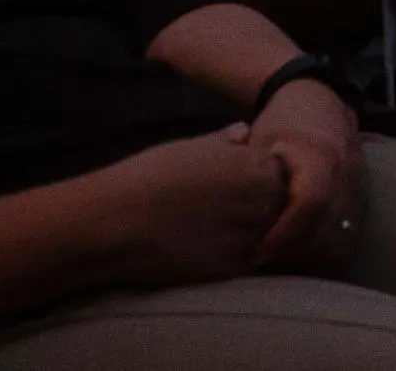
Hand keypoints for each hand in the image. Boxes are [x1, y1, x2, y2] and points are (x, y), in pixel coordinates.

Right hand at [72, 127, 293, 289]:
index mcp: (253, 164)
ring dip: (255, 236)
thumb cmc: (147, 178)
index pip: (282, 174)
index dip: (263, 182)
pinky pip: (248, 262)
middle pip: (280, 206)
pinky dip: (238, 260)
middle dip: (264, 210)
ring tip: (217, 233)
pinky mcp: (230, 265)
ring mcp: (248, 232)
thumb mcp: (189, 147)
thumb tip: (244, 131)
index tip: (239, 188)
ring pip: (270, 236)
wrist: (113, 221)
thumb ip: (224, 142)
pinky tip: (210, 252)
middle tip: (228, 215)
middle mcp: (258, 196)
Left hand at [244, 76, 360, 268]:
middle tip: (266, 262)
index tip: (260, 252)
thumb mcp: (258, 143)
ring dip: (314, 248)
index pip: (309, 204)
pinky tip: (305, 249)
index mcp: (317, 157)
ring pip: (342, 225)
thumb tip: (229, 217)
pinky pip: (348, 219)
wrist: (317, 94)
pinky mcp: (359, 183)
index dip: (286, 233)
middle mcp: (343, 169)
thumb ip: (251, 177)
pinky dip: (328, 237)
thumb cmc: (280, 121)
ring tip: (283, 260)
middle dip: (297, 250)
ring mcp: (356, 177)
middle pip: (327, 222)